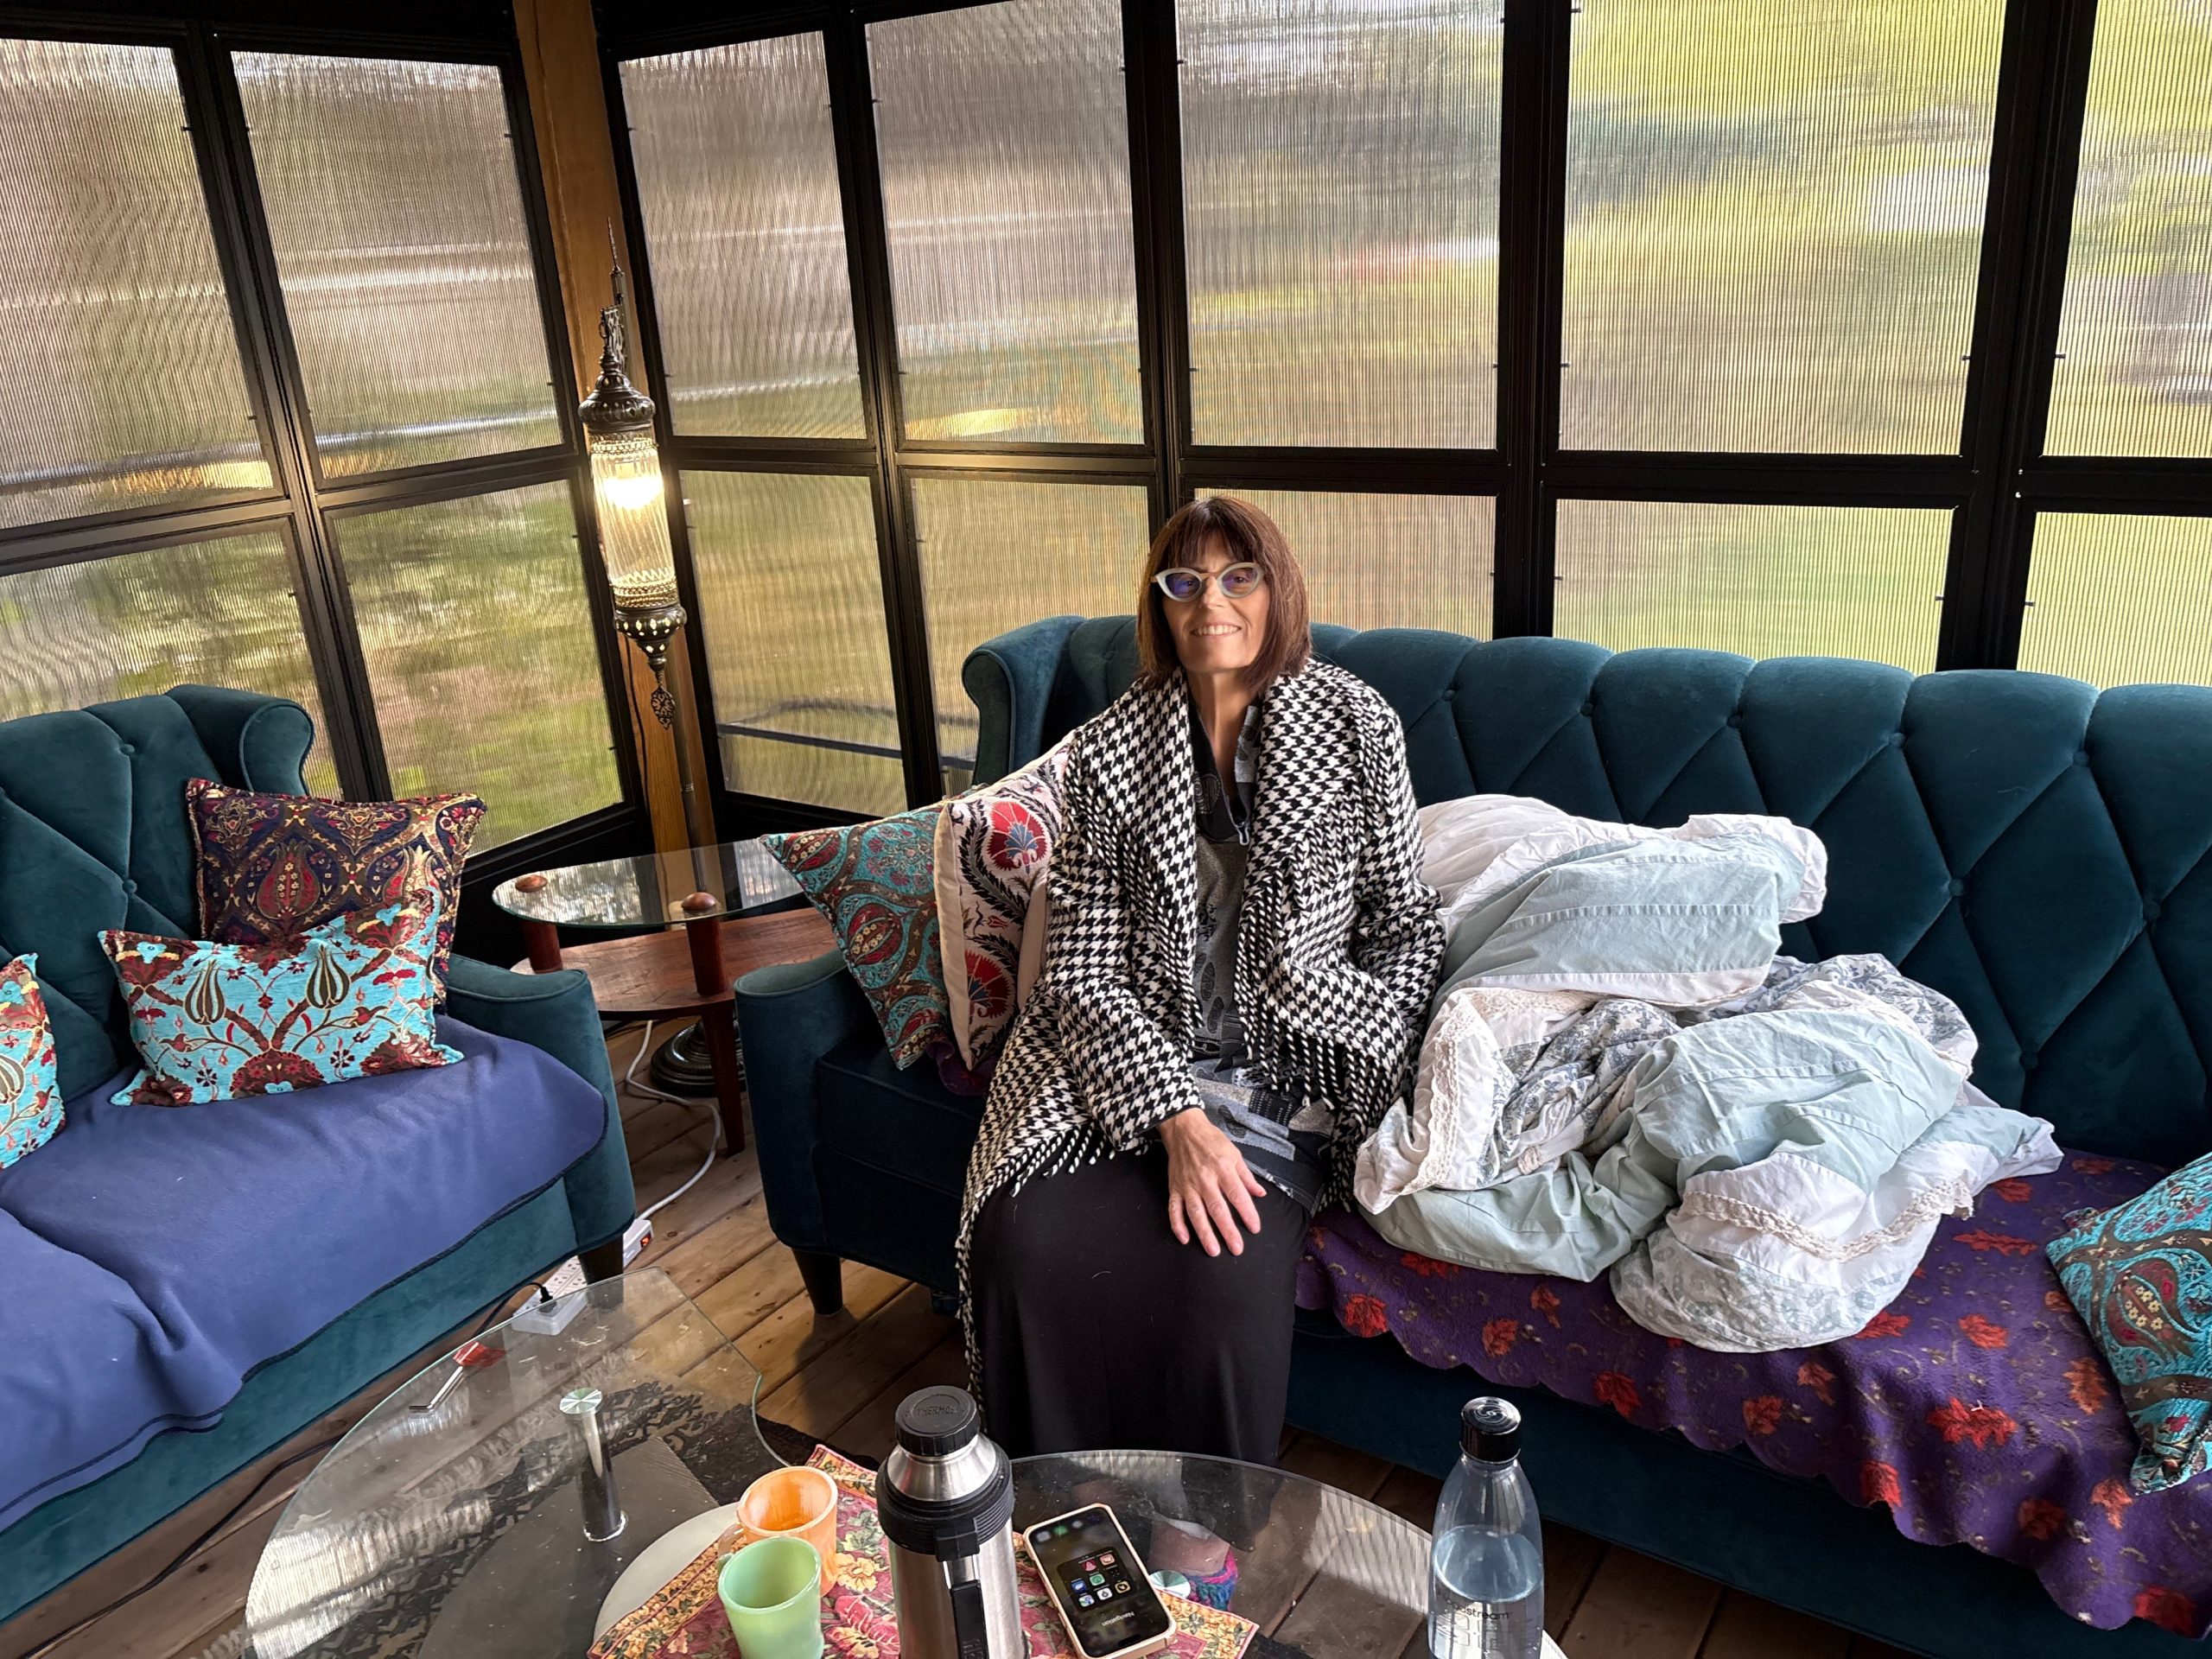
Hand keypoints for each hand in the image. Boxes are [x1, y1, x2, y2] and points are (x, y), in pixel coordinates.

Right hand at [1161, 1108, 1266, 1256]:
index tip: (1254, 1228)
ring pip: (1195, 1213)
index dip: (1247, 1213)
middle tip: (1237, 1248)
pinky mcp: (1174, 1188)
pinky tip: (1184, 1239)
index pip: (1237, 1195)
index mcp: (1223, 1169)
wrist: (1184, 1129)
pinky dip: (1177, 1225)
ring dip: (1204, 1233)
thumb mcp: (1234, 1154)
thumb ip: (1246, 1176)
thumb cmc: (1211, 1140)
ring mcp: (1187, 1185)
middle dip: (1228, 1230)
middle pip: (1217, 1209)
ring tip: (1213, 1250)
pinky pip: (1174, 1209)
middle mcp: (1205, 1179)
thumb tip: (1260, 1194)